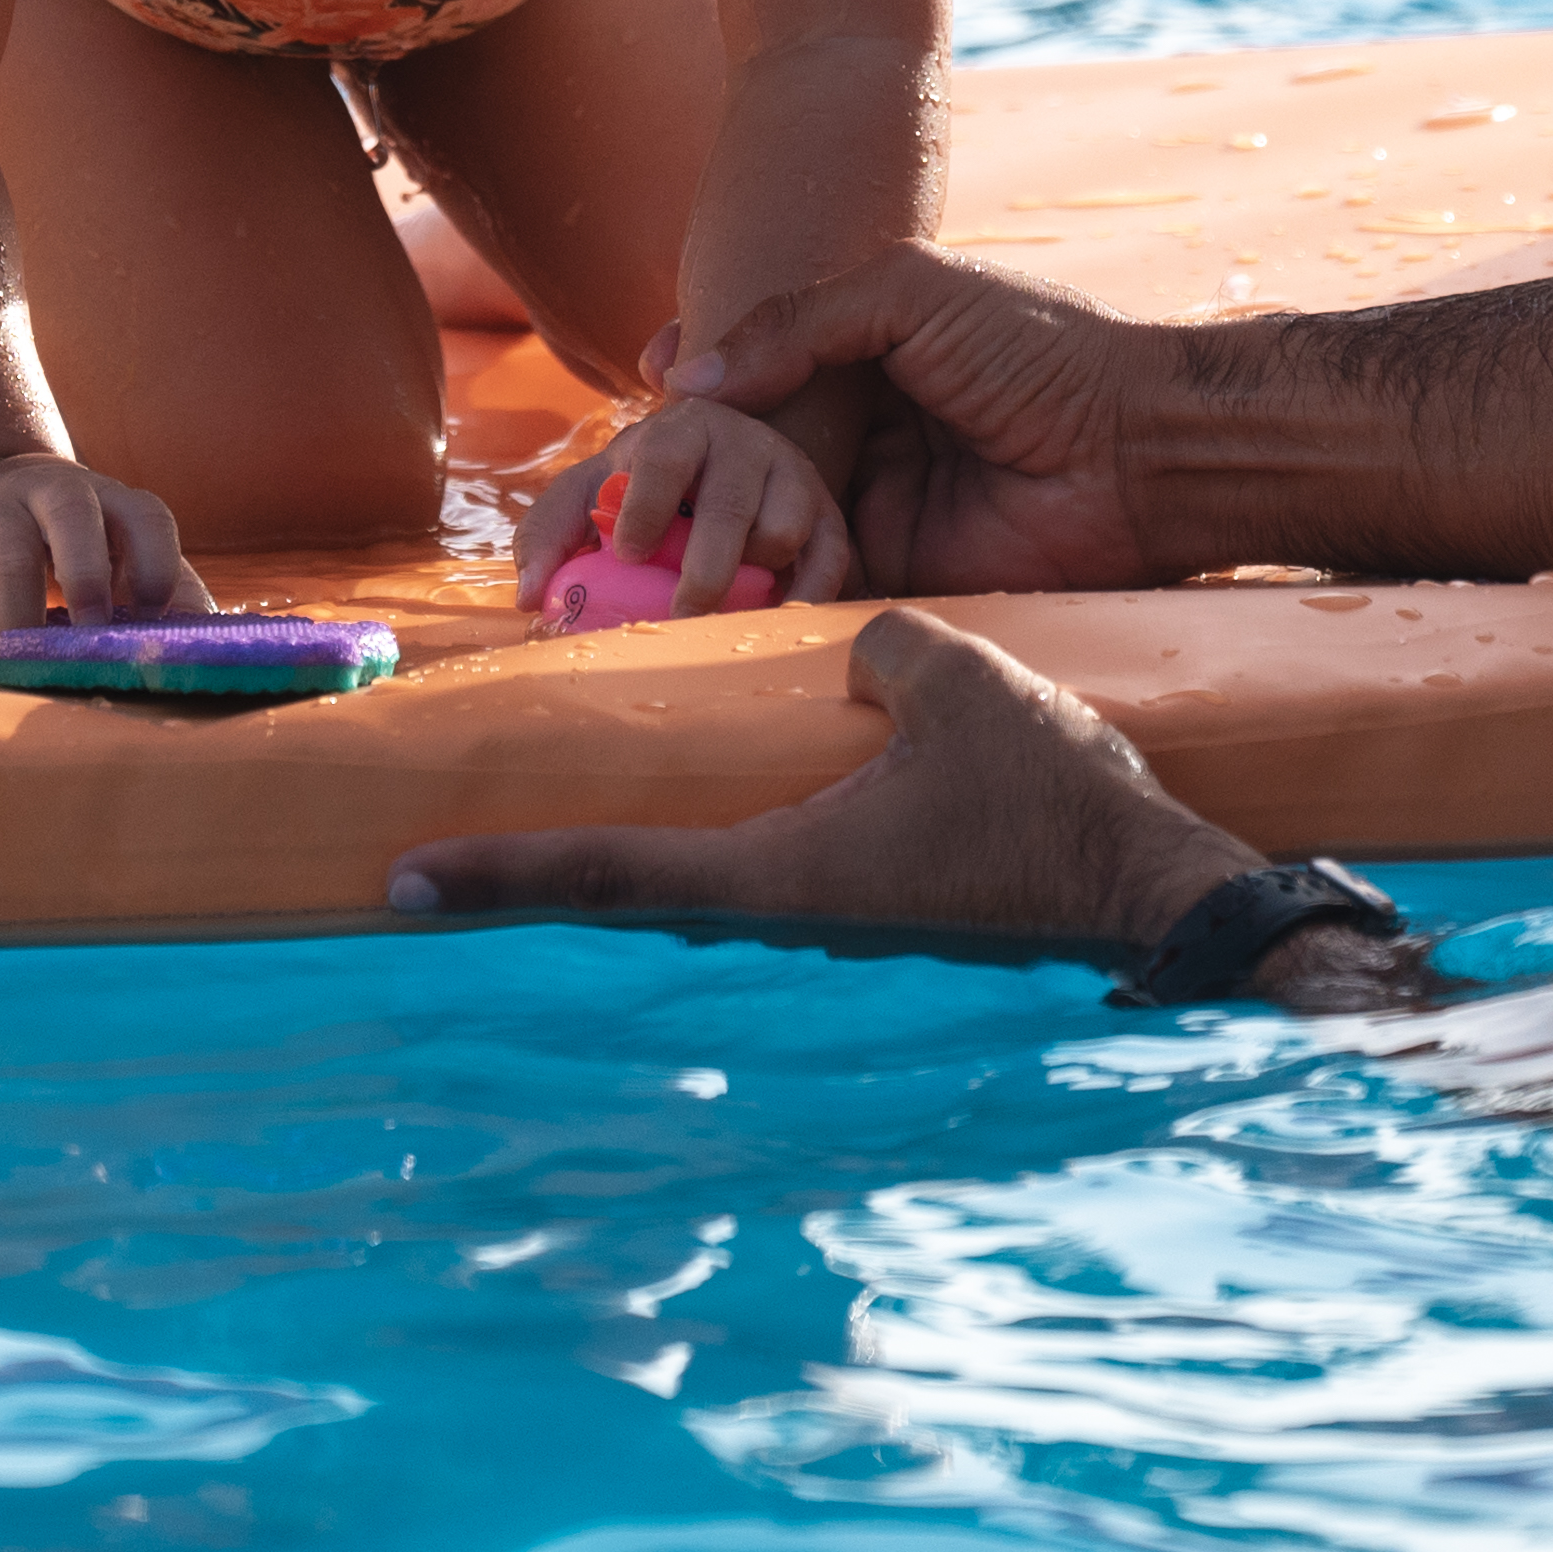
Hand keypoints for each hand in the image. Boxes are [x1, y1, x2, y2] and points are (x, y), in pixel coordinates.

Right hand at [0, 449, 206, 671]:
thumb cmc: (70, 544)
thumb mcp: (116, 556)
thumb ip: (164, 593)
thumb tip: (208, 642)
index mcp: (112, 500)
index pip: (145, 514)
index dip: (157, 559)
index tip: (154, 612)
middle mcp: (56, 492)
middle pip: (74, 514)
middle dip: (85, 572)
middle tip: (89, 630)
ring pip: (11, 551)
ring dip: (19, 612)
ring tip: (23, 662)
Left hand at [388, 607, 1258, 949]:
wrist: (1147, 883)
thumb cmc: (1047, 796)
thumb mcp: (953, 678)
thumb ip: (872, 642)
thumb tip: (849, 645)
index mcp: (780, 866)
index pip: (610, 870)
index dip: (503, 872)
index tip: (405, 882)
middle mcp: (783, 902)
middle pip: (625, 889)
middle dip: (524, 882)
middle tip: (421, 876)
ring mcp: (825, 909)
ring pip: (686, 884)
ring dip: (607, 868)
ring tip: (519, 845)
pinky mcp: (868, 896)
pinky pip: (752, 865)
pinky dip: (690, 847)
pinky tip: (680, 819)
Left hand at [515, 391, 856, 615]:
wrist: (725, 465)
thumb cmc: (644, 489)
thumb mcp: (591, 492)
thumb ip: (550, 533)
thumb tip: (529, 597)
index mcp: (679, 428)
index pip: (663, 457)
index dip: (646, 505)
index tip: (630, 551)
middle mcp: (743, 442)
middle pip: (728, 506)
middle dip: (705, 567)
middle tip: (680, 612)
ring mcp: (792, 476)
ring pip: (781, 534)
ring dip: (752, 578)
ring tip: (724, 601)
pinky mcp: (829, 516)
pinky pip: (830, 563)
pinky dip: (805, 596)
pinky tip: (773, 615)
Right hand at [652, 252, 1189, 596]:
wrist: (1137, 453)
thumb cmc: (1040, 351)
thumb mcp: (913, 295)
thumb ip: (801, 322)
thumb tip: (691, 376)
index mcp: (866, 350)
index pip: (763, 362)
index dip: (702, 375)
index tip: (641, 377)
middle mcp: (864, 426)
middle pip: (756, 445)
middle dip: (692, 458)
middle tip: (620, 470)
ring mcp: (877, 501)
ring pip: (773, 516)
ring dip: (717, 524)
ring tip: (640, 530)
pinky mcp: (897, 571)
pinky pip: (816, 580)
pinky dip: (769, 583)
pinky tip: (704, 579)